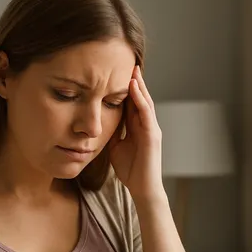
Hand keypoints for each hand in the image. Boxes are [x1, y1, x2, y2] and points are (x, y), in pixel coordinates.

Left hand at [108, 65, 165, 200]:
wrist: (142, 189)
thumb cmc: (130, 170)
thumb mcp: (115, 147)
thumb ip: (111, 133)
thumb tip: (99, 123)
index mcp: (137, 127)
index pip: (131, 102)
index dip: (124, 88)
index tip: (115, 73)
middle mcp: (146, 124)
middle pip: (140, 98)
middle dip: (134, 81)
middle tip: (128, 62)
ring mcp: (151, 128)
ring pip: (145, 101)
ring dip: (139, 85)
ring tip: (132, 69)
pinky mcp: (153, 135)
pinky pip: (146, 113)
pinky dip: (140, 99)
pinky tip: (134, 87)